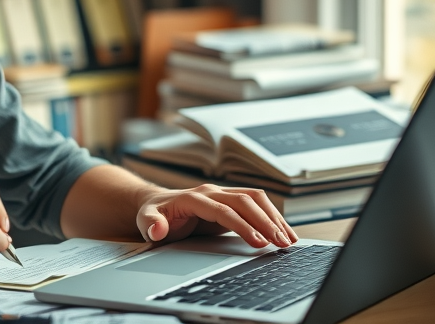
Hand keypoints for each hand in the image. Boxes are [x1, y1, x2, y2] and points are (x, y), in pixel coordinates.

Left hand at [136, 184, 298, 248]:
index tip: (258, 242)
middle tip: (281, 243)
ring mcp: (222, 194)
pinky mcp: (230, 200)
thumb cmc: (153, 214)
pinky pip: (255, 202)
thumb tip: (157, 230)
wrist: (156, 204)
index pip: (223, 210)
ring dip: (273, 216)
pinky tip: (283, 231)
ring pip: (254, 198)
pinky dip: (271, 214)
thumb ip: (151, 225)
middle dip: (265, 222)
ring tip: (288, 239)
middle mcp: (210, 192)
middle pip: (244, 201)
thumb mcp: (145, 221)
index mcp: (193, 198)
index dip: (242, 225)